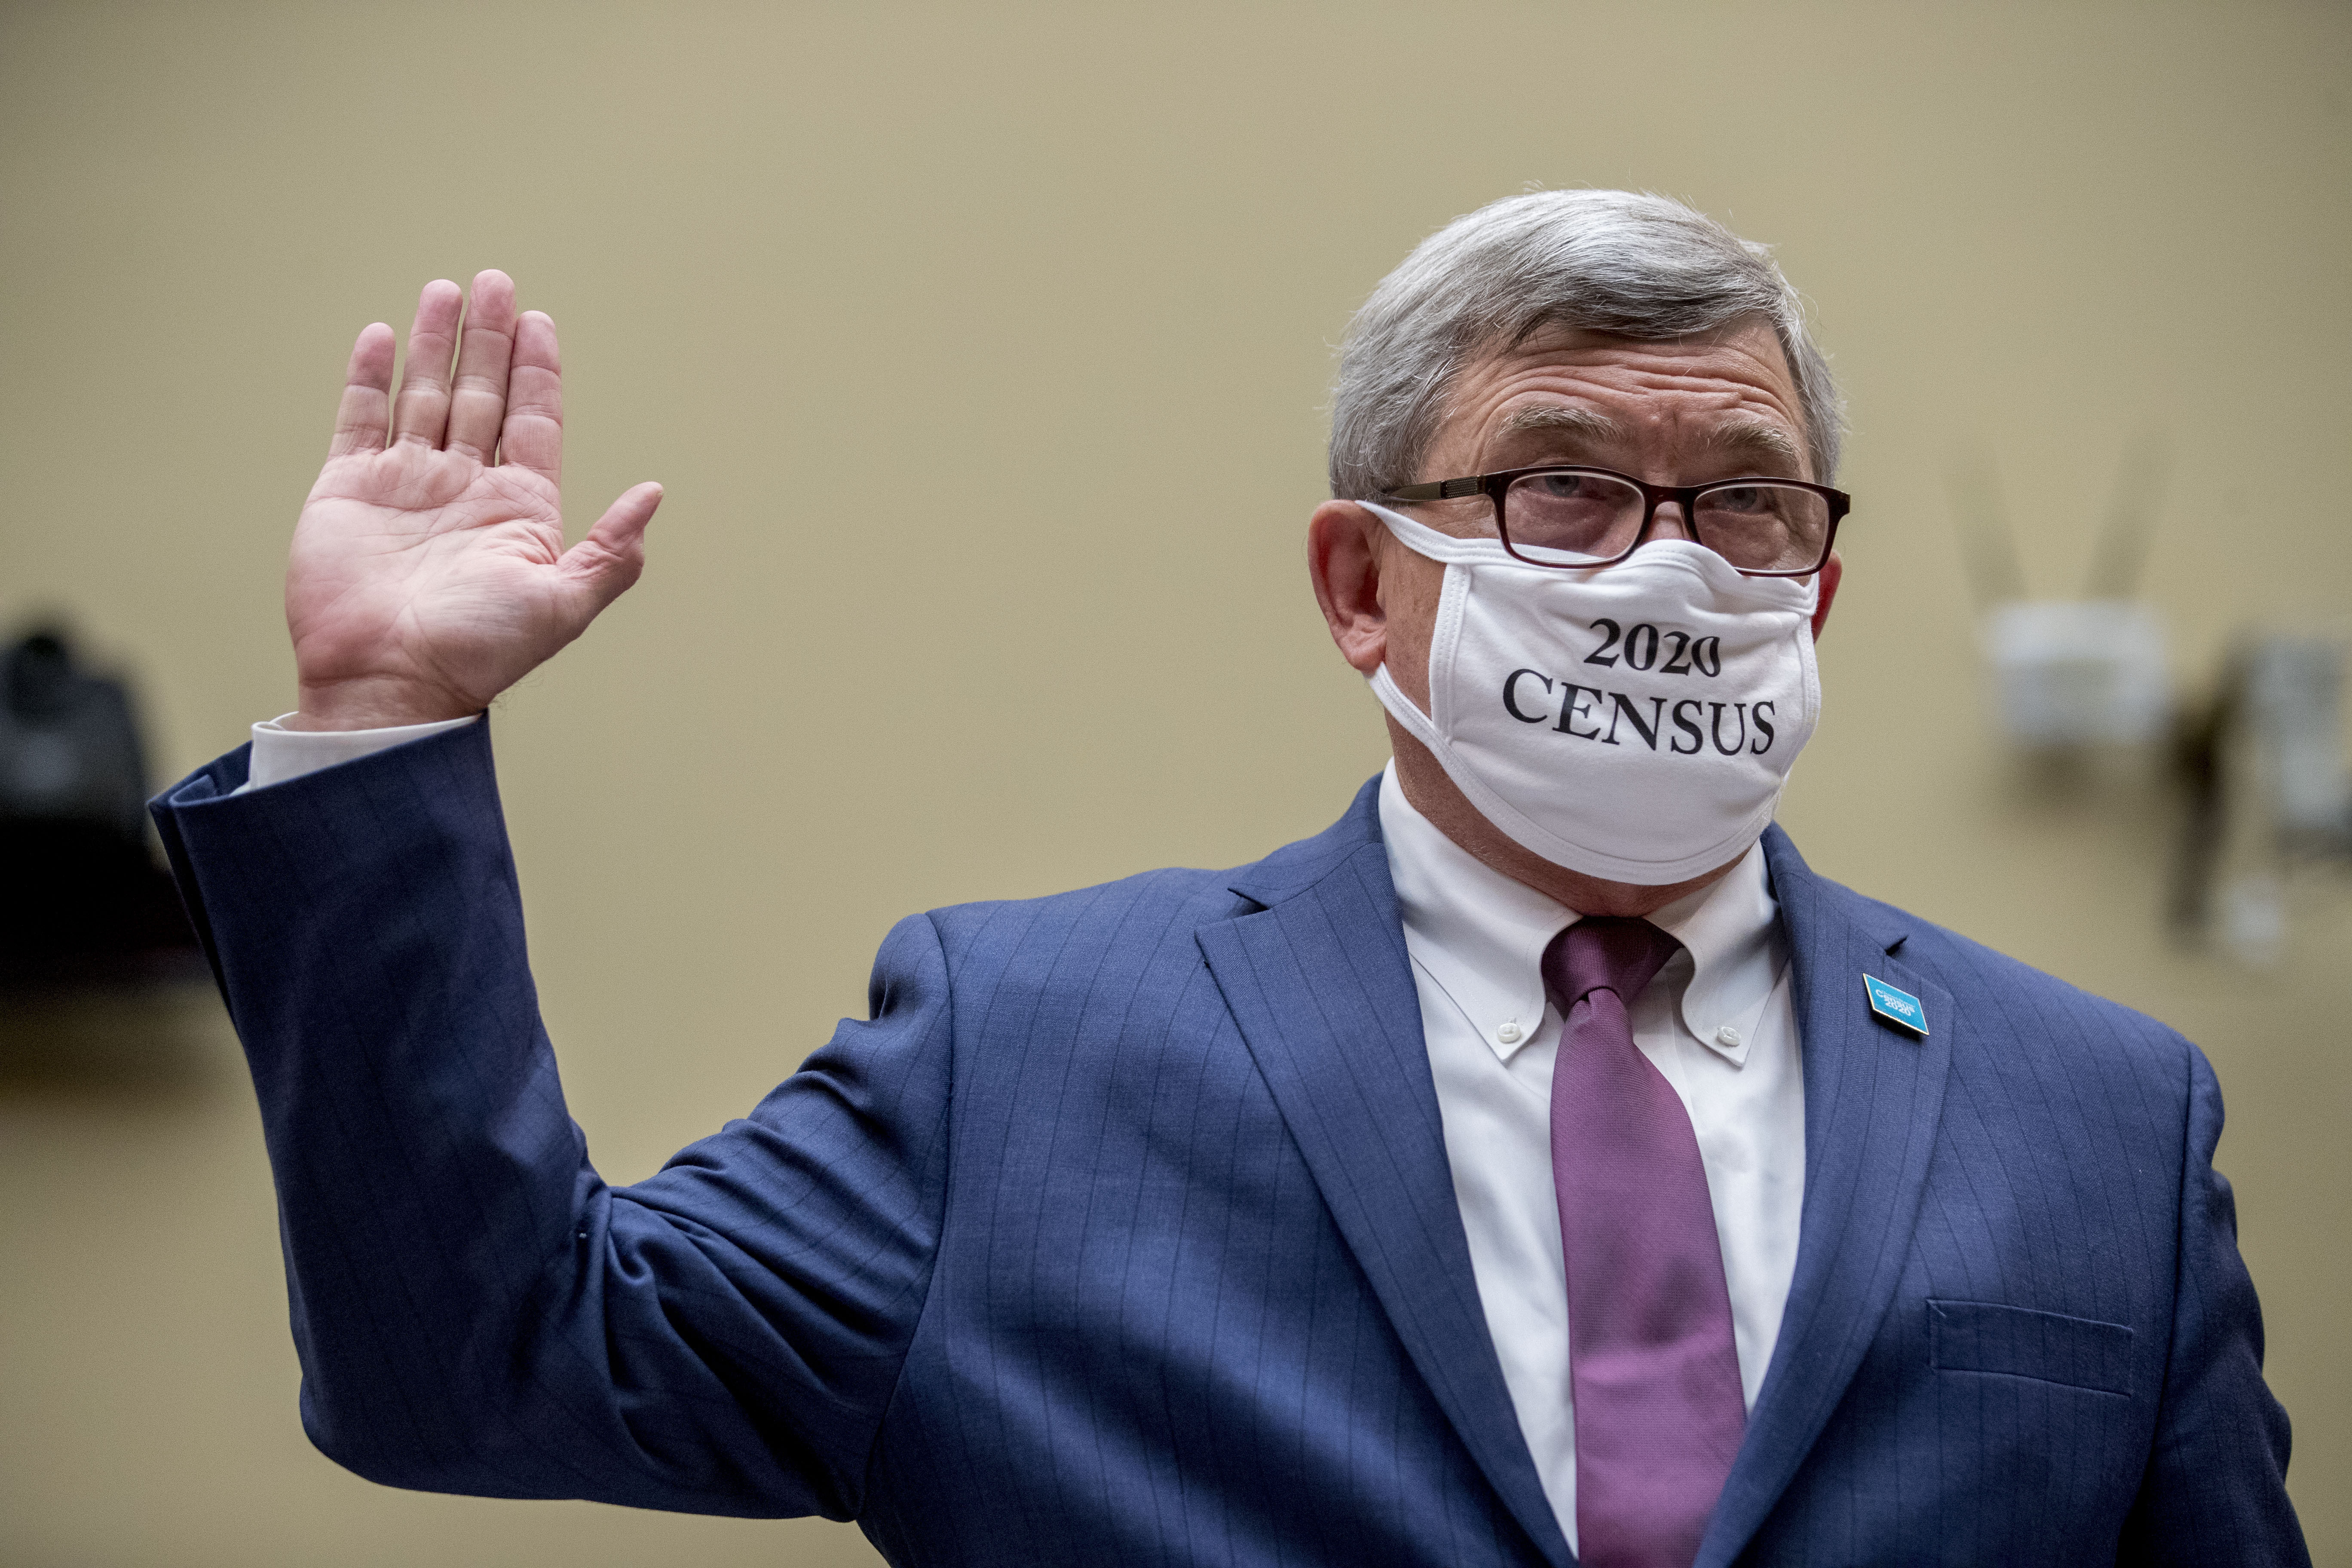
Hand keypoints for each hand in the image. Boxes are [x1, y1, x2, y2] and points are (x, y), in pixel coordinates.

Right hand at [283, 271, 661, 729]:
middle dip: (489, 339)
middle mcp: (464, 489)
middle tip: (497, 281)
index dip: (537, 370)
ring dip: (436, 343)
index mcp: (517, 510)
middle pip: (481, 394)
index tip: (539, 321)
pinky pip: (360, 420)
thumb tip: (655, 494)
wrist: (389, 682)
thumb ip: (611, 550)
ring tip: (448, 291)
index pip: (533, 420)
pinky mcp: (349, 490)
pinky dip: (369, 377)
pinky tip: (381, 336)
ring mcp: (405, 484)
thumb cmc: (478, 653)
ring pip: (425, 395)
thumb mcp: (563, 603)